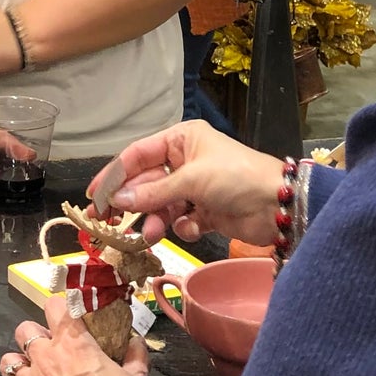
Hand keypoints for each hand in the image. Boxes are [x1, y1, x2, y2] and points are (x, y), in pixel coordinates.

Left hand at [0, 297, 150, 375]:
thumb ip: (134, 357)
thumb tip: (137, 343)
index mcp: (74, 343)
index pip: (55, 307)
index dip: (59, 309)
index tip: (66, 316)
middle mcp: (48, 359)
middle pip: (24, 331)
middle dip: (34, 335)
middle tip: (48, 347)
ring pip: (9, 363)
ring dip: (18, 366)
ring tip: (32, 373)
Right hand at [88, 120, 282, 245]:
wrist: (280, 205)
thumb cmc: (235, 177)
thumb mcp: (191, 180)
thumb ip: (152, 193)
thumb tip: (117, 200)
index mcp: (182, 140)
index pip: (137, 156)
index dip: (114, 175)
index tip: (94, 195)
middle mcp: (186, 161)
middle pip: (146, 183)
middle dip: (130, 203)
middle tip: (105, 222)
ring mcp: (196, 188)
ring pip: (162, 205)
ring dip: (155, 219)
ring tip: (149, 235)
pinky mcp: (207, 212)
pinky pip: (182, 220)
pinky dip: (183, 227)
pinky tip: (191, 228)